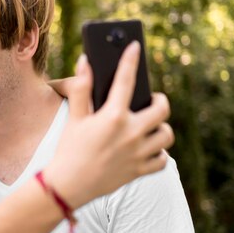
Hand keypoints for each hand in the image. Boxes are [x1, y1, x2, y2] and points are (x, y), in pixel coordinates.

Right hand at [45, 41, 173, 207]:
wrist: (67, 186)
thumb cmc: (69, 150)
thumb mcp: (74, 118)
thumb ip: (81, 89)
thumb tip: (85, 63)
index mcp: (113, 116)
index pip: (125, 80)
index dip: (130, 59)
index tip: (134, 46)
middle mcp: (130, 133)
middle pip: (161, 109)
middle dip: (160, 100)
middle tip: (151, 100)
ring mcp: (137, 154)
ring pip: (166, 135)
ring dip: (160, 128)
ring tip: (149, 126)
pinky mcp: (139, 171)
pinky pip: (162, 160)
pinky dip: (158, 154)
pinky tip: (148, 149)